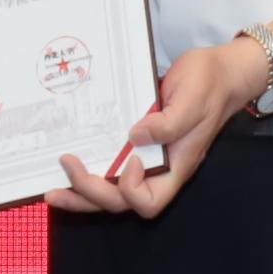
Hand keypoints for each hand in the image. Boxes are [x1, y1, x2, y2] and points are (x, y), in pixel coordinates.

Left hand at [52, 38, 259, 217]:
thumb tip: (135, 136)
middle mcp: (158, 170)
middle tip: (66, 166)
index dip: (130, 189)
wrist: (219, 71)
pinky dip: (87, 174)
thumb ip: (168, 123)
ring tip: (52, 191)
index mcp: (176, 166)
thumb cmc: (210, 84)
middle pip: (121, 201)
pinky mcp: (136, 144)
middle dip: (89, 193)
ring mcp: (146, 159)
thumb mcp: (193, 98)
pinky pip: (110, 168)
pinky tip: (69, 166)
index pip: (149, 201)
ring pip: (110, 191)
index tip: (128, 158)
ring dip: (81, 194)